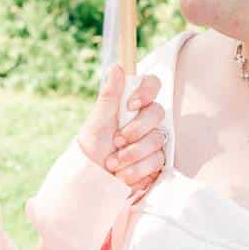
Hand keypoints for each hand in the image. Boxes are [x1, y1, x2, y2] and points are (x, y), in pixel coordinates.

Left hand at [77, 64, 166, 191]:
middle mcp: (144, 120)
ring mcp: (152, 140)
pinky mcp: (157, 160)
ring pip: (157, 138)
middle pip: (157, 112)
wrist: (93, 182)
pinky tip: (123, 174)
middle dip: (136, 129)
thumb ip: (109, 97)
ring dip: (132, 153)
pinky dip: (137, 168)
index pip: (151, 84)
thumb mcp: (96, 124)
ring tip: (114, 163)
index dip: (146, 91)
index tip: (132, 104)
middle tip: (117, 141)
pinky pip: (157, 160)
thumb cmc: (91, 151)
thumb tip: (117, 67)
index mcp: (129, 105)